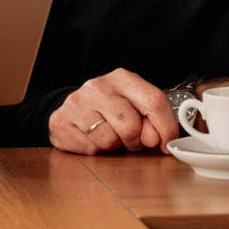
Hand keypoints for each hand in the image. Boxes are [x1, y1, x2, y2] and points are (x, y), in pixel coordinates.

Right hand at [48, 68, 175, 154]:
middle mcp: (98, 86)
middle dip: (134, 141)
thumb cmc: (112, 110)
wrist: (76, 109)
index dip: (166, 128)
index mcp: (122, 78)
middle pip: (131, 126)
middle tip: (129, 138)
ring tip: (109, 136)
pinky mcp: (61, 121)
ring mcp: (77, 103)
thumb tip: (155, 139)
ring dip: (113, 146)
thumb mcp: (136, 108)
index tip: (166, 143)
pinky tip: (92, 138)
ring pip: (109, 140)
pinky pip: (89, 148)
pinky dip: (95, 150)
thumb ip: (153, 121)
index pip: (154, 101)